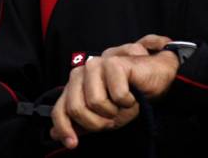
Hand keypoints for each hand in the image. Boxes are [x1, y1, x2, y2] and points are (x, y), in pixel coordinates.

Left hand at [49, 34, 178, 149]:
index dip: (64, 129)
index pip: (60, 109)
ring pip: (95, 102)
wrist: (153, 80)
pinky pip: (116, 95)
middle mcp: (81, 72)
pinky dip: (128, 101)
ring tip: (121, 105)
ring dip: (113, 111)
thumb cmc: (128, 97)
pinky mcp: (113, 63)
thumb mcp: (103, 117)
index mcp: (74, 85)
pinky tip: (132, 94)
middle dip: (96, 122)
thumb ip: (80, 124)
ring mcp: (96, 65)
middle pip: (76, 108)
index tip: (73, 145)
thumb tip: (54, 135)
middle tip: (111, 119)